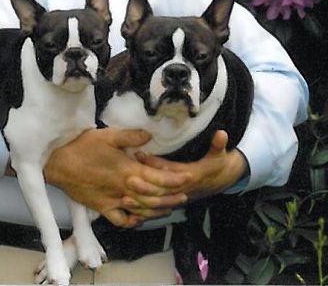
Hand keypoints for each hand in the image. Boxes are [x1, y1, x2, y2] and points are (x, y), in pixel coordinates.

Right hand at [43, 128, 190, 227]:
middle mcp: (124, 188)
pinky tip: (138, 218)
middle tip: (185, 195)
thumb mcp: (107, 135)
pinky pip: (121, 219)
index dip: (175, 179)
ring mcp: (114, 200)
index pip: (158, 177)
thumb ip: (130, 136)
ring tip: (169, 208)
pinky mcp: (102, 207)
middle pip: (154, 197)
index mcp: (128, 169)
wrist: (57, 163)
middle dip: (172, 197)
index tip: (188, 178)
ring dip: (158, 210)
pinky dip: (132, 221)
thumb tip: (149, 136)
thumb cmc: (81, 146)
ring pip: (141, 210)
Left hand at [127, 130, 247, 206]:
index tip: (139, 154)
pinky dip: (145, 213)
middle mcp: (182, 188)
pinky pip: (158, 210)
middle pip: (161, 190)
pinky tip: (130, 212)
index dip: (156, 163)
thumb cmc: (216, 164)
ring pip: (157, 203)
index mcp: (191, 175)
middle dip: (145, 187)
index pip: (171, 170)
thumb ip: (218, 145)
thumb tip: (222, 133)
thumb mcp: (219, 154)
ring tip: (124, 201)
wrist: (220, 180)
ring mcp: (177, 197)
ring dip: (142, 203)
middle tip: (127, 180)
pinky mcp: (173, 202)